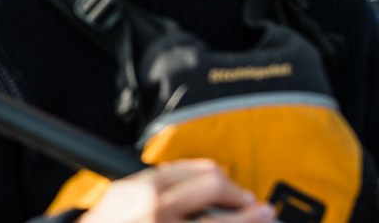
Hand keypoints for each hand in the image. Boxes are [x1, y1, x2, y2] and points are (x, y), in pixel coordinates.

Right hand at [79, 160, 273, 222]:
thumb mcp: (123, 194)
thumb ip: (158, 183)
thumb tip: (206, 178)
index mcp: (145, 186)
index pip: (197, 171)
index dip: (223, 177)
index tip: (234, 186)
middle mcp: (157, 208)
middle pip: (215, 188)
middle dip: (241, 195)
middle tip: (256, 205)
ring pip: (218, 221)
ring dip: (249, 219)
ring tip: (264, 216)